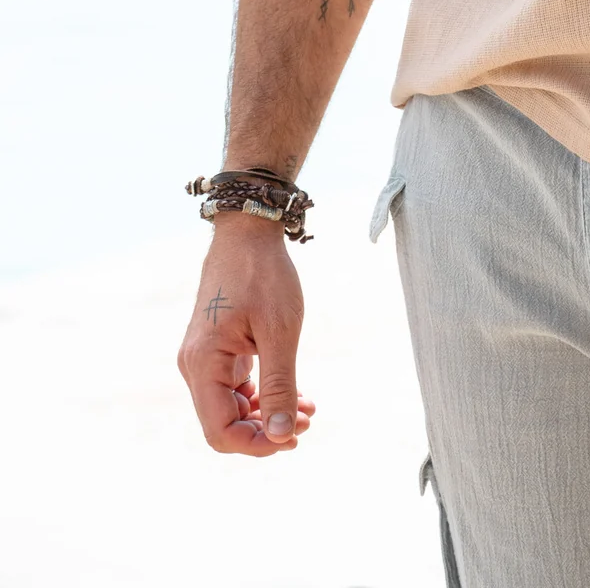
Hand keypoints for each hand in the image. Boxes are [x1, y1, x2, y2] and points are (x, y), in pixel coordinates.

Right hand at [177, 217, 314, 455]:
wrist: (248, 231)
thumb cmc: (264, 275)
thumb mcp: (280, 331)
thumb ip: (280, 385)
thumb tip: (281, 436)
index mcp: (203, 364)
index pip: (220, 431)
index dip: (255, 445)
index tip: (292, 437)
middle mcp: (195, 366)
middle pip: (224, 423)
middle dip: (266, 430)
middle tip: (307, 420)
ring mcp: (203, 358)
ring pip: (231, 407)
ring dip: (267, 413)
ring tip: (306, 407)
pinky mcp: (216, 350)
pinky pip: (235, 387)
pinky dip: (262, 394)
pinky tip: (294, 391)